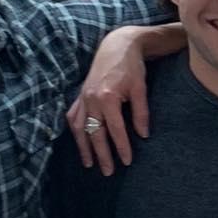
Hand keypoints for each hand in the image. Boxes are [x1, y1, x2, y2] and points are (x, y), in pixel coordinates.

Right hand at [69, 28, 159, 172]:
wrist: (117, 45)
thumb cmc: (131, 66)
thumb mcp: (140, 88)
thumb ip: (141, 112)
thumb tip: (143, 135)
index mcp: (107, 98)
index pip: (115, 130)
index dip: (122, 147)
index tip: (127, 161)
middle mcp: (91, 100)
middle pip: (95, 134)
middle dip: (102, 154)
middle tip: (108, 171)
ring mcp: (83, 97)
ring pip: (80, 128)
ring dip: (84, 147)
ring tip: (89, 164)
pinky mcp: (80, 95)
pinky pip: (73, 116)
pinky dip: (76, 131)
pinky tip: (80, 141)